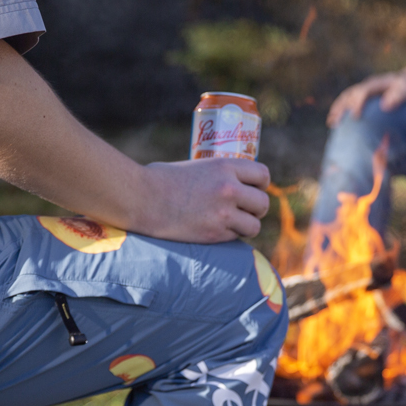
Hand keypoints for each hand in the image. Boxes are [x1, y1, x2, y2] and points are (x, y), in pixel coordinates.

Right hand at [134, 157, 271, 242]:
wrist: (142, 198)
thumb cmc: (160, 179)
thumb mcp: (196, 166)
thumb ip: (216, 174)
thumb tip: (229, 182)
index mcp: (225, 166)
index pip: (262, 176)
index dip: (261, 185)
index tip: (254, 190)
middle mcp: (229, 189)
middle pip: (263, 203)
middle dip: (257, 209)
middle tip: (246, 211)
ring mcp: (223, 213)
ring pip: (254, 226)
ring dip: (247, 227)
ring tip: (234, 225)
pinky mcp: (214, 234)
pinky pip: (235, 238)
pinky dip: (229, 237)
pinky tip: (216, 231)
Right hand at [327, 72, 405, 126]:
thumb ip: (399, 96)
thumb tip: (385, 107)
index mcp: (377, 83)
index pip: (363, 92)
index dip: (358, 103)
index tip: (355, 117)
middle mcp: (368, 85)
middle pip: (350, 94)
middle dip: (342, 108)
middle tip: (335, 123)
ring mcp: (364, 89)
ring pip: (346, 98)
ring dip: (338, 109)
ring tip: (331, 123)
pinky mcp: (363, 96)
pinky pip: (349, 101)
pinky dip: (341, 110)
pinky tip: (336, 121)